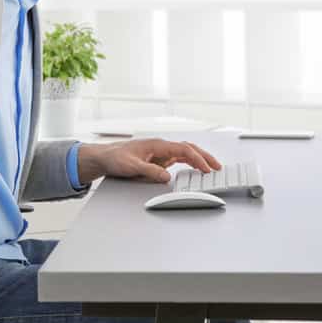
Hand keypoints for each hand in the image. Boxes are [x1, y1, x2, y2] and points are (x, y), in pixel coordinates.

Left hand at [82, 138, 221, 183]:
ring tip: (211, 168)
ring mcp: (160, 152)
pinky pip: (178, 159)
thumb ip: (150, 171)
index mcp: (157, 145)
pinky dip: (189, 163)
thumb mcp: (132, 167)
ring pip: (185, 153)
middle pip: (188, 148)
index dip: (197, 159)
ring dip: (199, 159)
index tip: (206, 168)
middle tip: (217, 166)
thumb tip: (167, 177)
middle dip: (204, 156)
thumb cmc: (115, 158)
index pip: (183, 150)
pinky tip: (194, 169)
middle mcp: (161, 147)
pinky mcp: (158, 159)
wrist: (104, 157)